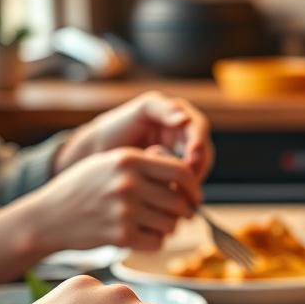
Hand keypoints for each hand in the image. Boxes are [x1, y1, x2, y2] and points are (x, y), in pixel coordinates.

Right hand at [8, 146, 198, 251]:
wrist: (48, 217)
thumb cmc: (82, 188)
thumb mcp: (108, 162)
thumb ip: (144, 162)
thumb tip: (183, 169)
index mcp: (128, 159)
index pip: (181, 171)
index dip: (194, 187)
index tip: (195, 197)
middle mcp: (128, 183)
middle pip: (179, 201)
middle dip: (183, 212)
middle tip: (177, 216)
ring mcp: (124, 210)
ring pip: (171, 224)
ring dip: (168, 228)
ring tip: (153, 224)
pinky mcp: (121, 235)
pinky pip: (157, 242)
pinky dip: (154, 242)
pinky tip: (141, 236)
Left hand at [54, 91, 213, 180]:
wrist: (100, 151)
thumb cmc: (117, 126)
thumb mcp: (140, 111)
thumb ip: (162, 109)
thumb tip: (185, 118)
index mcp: (180, 116)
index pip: (199, 128)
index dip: (199, 141)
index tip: (192, 154)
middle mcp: (185, 137)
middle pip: (204, 152)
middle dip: (198, 164)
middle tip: (189, 176)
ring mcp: (181, 157)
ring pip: (198, 171)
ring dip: (192, 179)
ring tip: (177, 186)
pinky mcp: (174, 176)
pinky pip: (186, 184)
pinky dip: (182, 189)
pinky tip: (172, 195)